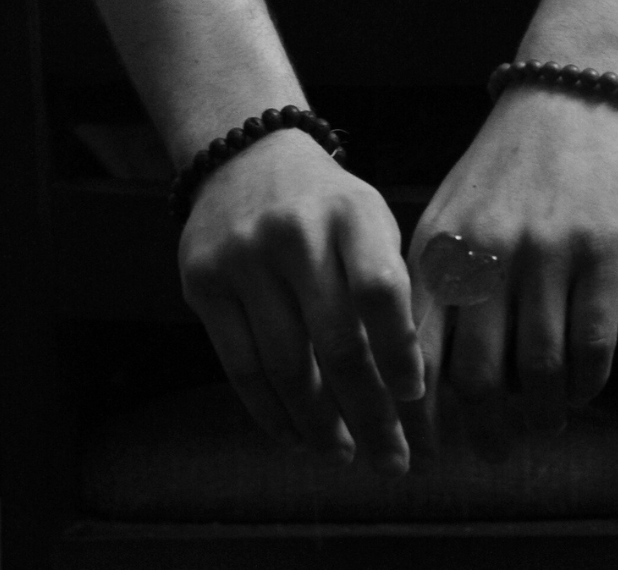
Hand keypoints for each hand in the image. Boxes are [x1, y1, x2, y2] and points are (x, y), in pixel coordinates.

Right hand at [179, 129, 425, 472]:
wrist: (245, 157)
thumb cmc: (327, 208)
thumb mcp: (369, 222)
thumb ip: (390, 290)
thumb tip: (410, 392)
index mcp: (351, 213)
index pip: (381, 291)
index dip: (400, 352)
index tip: (414, 399)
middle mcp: (296, 231)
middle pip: (337, 342)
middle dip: (369, 413)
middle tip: (392, 461)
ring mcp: (244, 256)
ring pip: (286, 366)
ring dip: (320, 424)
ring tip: (345, 454)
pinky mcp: (203, 282)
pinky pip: (240, 367)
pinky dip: (271, 414)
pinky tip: (298, 437)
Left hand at [408, 89, 617, 457]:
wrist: (570, 91)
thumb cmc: (506, 162)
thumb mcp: (452, 211)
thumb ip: (436, 282)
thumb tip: (424, 377)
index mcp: (440, 246)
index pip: (417, 352)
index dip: (420, 417)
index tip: (425, 453)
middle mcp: (486, 253)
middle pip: (479, 377)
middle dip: (483, 431)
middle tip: (493, 453)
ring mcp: (547, 252)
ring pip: (540, 370)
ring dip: (541, 414)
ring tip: (543, 426)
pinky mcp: (602, 251)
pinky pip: (593, 344)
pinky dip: (587, 385)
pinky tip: (582, 391)